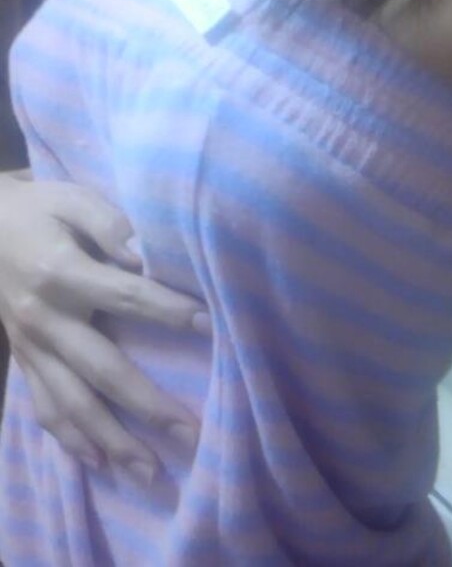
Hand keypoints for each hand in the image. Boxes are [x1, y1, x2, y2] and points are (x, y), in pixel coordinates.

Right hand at [0, 172, 208, 481]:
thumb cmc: (39, 210)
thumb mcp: (71, 199)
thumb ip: (108, 223)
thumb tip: (143, 254)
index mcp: (60, 273)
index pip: (125, 296)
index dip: (168, 311)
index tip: (208, 325)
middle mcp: (44, 318)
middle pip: (102, 369)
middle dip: (147, 405)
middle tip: (190, 434)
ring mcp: (31, 346)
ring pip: (71, 403)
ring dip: (111, 440)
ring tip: (149, 472)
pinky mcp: (23, 359)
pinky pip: (42, 406)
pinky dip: (69, 438)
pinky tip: (97, 462)